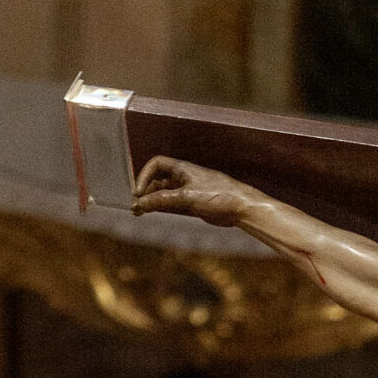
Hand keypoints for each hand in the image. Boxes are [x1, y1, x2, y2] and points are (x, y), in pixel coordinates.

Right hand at [133, 156, 253, 228]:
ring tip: (139, 211)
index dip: (144, 176)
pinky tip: (154, 213)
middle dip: (145, 191)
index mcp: (182, 169)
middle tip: (136, 205)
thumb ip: (163, 200)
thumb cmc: (219, 195)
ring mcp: (187, 191)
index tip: (139, 192)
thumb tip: (141, 203)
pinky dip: (161, 208)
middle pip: (157, 180)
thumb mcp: (187, 197)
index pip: (156, 164)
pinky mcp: (192, 204)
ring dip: (151, 201)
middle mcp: (183, 178)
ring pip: (163, 194)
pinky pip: (171, 204)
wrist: (241, 208)